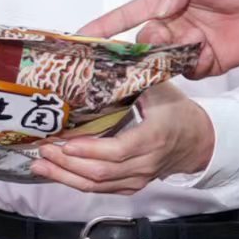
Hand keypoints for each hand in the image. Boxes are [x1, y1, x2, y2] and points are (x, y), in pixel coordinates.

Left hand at [31, 84, 214, 192]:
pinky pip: (101, 190)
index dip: (90, 150)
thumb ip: (133, 73)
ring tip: (40, 165)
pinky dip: (76, 183)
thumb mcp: (160, 88)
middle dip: (68, 163)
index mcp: (154, 136)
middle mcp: (145, 163)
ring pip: (98, 185)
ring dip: (66, 177)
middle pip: (102, 172)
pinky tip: (57, 173)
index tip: (66, 142)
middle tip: (43, 150)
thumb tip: (103, 48)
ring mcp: (138, 178)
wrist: (199, 141)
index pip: (119, 150)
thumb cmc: (177, 111)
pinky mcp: (131, 186)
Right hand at [76, 0, 238, 74]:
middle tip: (165, 36)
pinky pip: (185, 71)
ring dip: (167, 54)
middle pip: (141, 40)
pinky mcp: (204, 65)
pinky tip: (208, 51)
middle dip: (145, 41)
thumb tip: (160, 10)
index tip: (79, 37)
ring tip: (191, 41)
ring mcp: (186, 47)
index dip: (102, 25)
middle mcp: (171, 25)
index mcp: (166, 0)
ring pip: (160, 59)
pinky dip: (190, 64)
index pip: (126, 14)